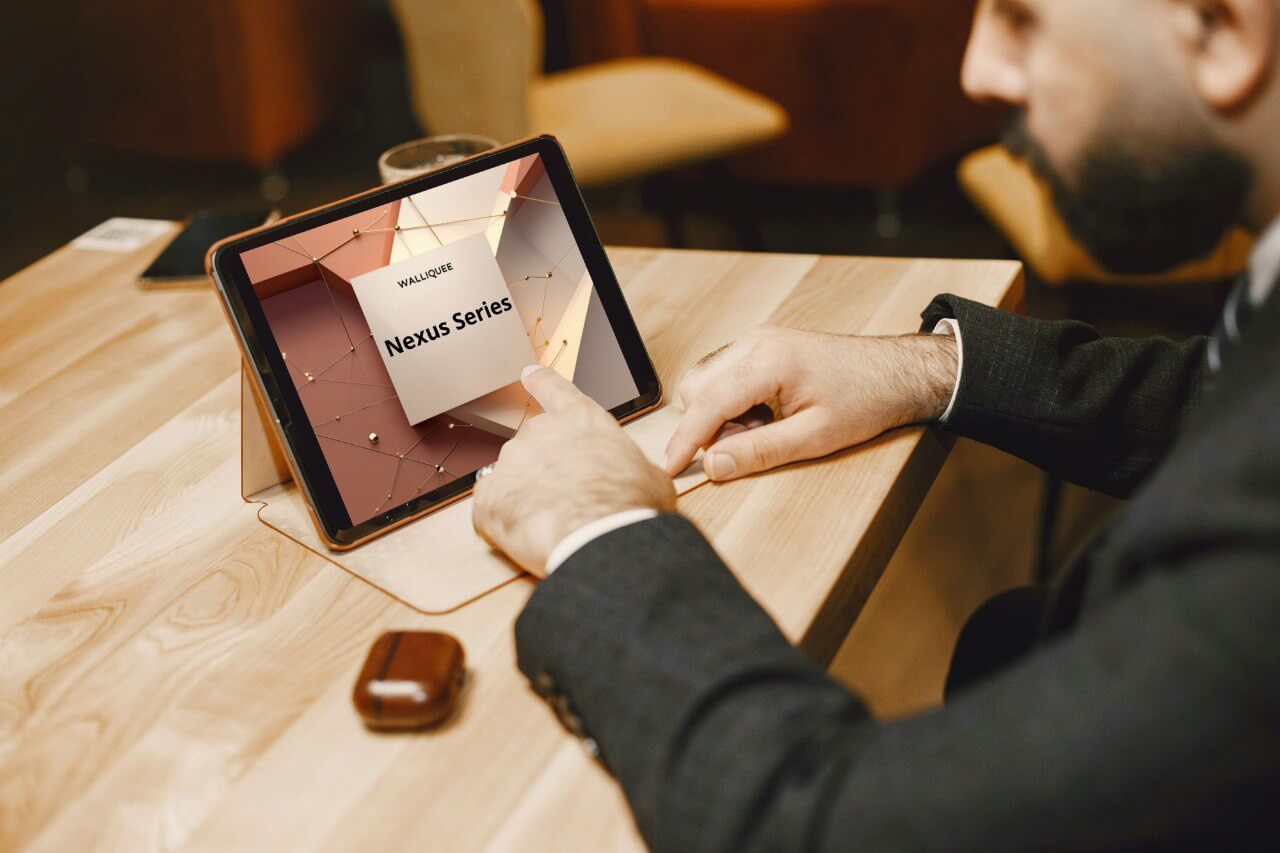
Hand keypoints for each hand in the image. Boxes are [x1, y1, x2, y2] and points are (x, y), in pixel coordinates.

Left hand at [473, 365, 675, 576]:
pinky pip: (492, 504)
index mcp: (582, 420)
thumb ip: (629, 467)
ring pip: (513, 476)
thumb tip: (633, 478)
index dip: (541, 382)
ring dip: (528, 495)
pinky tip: (530, 532)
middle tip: (570, 499)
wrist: (602, 537)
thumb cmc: (631, 505)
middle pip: (536, 445)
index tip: (528, 374)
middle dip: (546, 469)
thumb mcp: (649, 475)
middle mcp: (541, 431)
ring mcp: (511, 461)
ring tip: (557, 522)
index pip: (555, 389)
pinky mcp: (489, 495)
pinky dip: (507, 518)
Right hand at [663, 324, 957, 481]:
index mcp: (769, 362)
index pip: (707, 403)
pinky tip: (765, 414)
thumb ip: (760, 452)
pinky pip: (722, 376)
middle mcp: (755, 342)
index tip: (670, 468)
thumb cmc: (865, 400)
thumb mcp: (815, 438)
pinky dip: (731, 402)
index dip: (685, 440)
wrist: (895, 372)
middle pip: (696, 388)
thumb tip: (714, 466)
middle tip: (752, 443)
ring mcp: (755, 340)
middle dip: (711, 425)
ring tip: (765, 428)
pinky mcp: (759, 345)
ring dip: (721, 414)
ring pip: (705, 382)